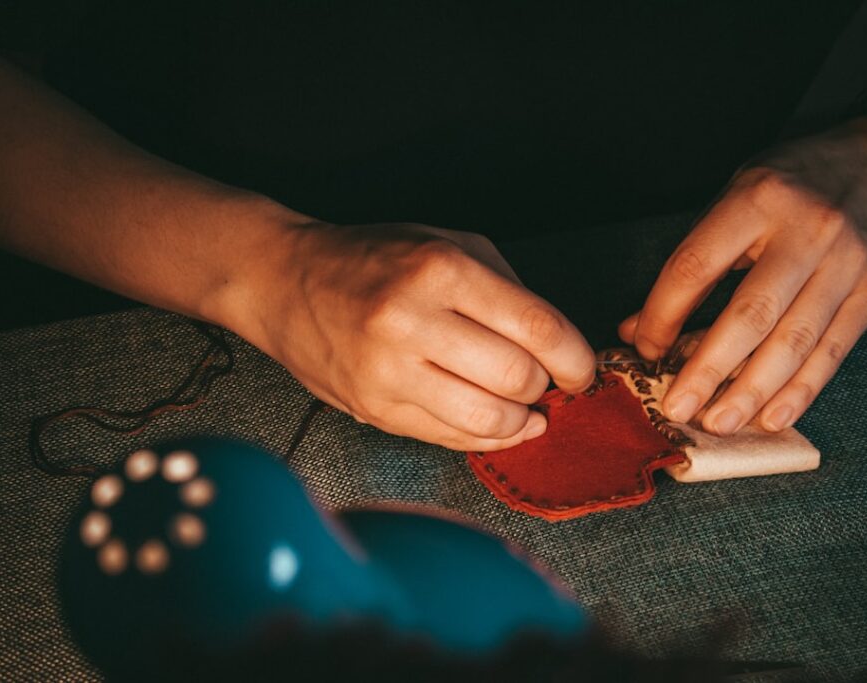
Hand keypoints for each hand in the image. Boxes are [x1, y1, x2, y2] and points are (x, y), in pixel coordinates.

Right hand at [237, 222, 594, 449]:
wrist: (286, 281)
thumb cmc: (376, 258)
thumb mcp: (449, 244)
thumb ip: (508, 289)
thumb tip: (558, 348)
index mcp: (439, 270)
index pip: (536, 328)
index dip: (575, 358)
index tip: (581, 369)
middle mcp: (411, 321)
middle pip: (517, 378)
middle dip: (545, 385)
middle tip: (543, 379)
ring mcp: (388, 372)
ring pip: (487, 421)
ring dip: (520, 419)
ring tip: (524, 405)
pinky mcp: (374, 410)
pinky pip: (451, 440)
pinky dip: (488, 437)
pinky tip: (499, 423)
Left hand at [620, 118, 866, 434]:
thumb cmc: (784, 189)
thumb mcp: (731, 202)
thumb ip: (691, 264)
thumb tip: (636, 332)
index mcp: (757, 199)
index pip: (697, 267)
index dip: (664, 315)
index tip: (644, 351)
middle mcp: (807, 231)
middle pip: (750, 313)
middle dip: (709, 368)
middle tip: (677, 409)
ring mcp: (847, 264)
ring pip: (794, 341)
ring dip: (752, 391)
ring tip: (718, 423)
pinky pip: (831, 352)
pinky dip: (800, 390)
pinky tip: (771, 418)